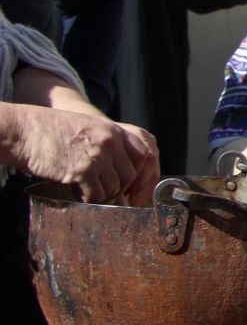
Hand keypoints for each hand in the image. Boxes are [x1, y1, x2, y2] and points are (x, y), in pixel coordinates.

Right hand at [16, 109, 158, 203]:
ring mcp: (97, 157)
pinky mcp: (82, 172)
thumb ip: (106, 141)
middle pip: (128, 176)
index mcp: (113, 130)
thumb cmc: (51, 130)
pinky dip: (87, 199)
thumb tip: (119, 166)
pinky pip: (95, 195)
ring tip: (86, 190)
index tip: (128, 182)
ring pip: (113, 188)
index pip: (142, 155)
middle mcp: (109, 143)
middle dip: (117, 187)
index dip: (136, 172)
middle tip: (102, 190)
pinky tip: (76, 193)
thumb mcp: (87, 126)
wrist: (25, 131)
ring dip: (101, 194)